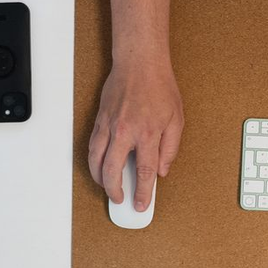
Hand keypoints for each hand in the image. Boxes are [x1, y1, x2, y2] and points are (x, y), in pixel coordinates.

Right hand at [88, 57, 183, 210]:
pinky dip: (93, 161)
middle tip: (120, 199)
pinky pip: (91, 146)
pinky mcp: (100, 120)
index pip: (144, 171)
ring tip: (107, 187)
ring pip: (96, 161)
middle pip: (113, 171)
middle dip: (115, 191)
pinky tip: (99, 166)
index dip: (142, 192)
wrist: (139, 63)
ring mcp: (109, 126)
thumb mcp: (176, 119)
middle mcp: (125, 132)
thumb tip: (162, 170)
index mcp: (148, 133)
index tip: (140, 203)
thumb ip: (170, 148)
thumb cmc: (159, 87)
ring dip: (100, 178)